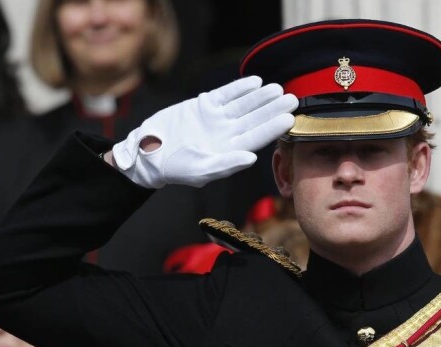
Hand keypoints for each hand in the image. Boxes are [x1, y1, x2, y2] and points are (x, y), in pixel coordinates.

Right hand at [112, 76, 297, 187]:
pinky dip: (239, 88)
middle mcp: (227, 133)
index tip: (289, 118)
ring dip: (260, 96)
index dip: (273, 127)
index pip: (257, 137)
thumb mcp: (201, 170)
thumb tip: (251, 158)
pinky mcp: (204, 105)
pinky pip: (225, 94)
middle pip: (255, 119)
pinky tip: (255, 81)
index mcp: (230, 150)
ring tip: (277, 88)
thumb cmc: (175, 168)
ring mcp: (217, 118)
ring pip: (244, 105)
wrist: (148, 151)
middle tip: (292, 98)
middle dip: (273, 109)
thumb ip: (227, 164)